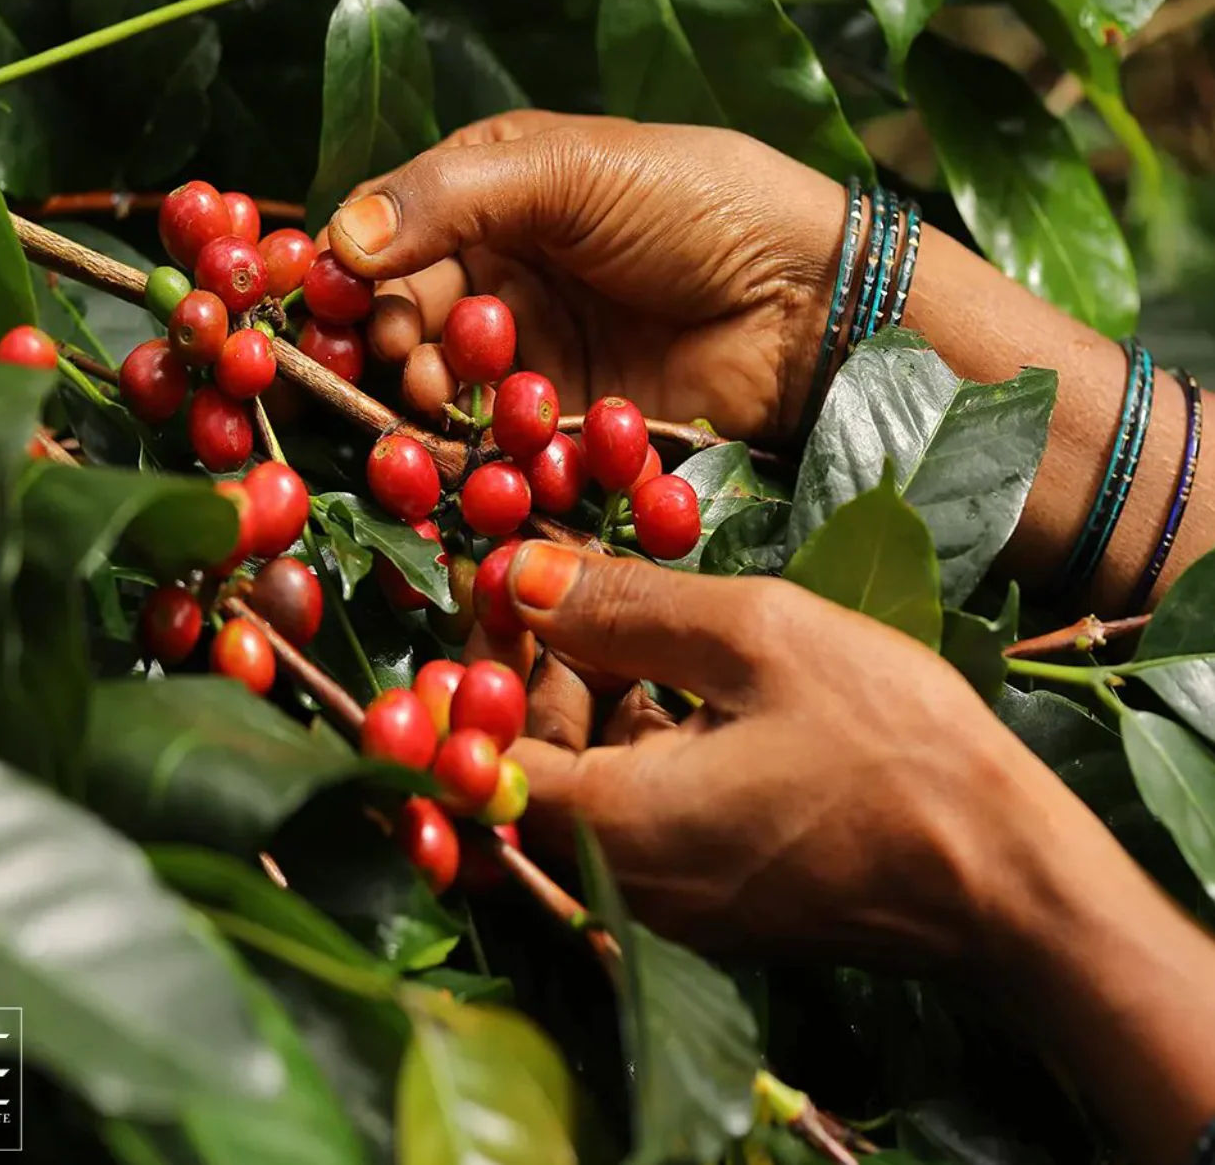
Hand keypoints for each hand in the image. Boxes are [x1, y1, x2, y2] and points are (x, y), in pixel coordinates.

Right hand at [325, 111, 844, 438]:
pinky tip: (474, 446)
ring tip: (434, 401)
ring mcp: (533, 349)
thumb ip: (452, 196)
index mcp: (497, 189)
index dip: (356, 266)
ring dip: (427, 396)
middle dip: (392, 339)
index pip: (394, 229)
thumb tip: (340, 236)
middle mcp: (504, 270)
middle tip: (400, 358)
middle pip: (409, 314)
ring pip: (445, 381)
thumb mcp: (573, 171)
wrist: (806, 302)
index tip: (330, 300)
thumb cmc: (697, 206)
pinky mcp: (563, 418)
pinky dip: (479, 444)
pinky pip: (498, 436)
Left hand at [500, 540, 1077, 966]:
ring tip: (632, 615)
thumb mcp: (754, 639)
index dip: (473, 665)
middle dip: (533, 671)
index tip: (499, 589)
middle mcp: (613, 887)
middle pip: (521, 770)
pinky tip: (682, 683)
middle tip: (568, 583)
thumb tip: (519, 573)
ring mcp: (659, 904)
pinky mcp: (703, 899)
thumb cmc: (891, 748)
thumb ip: (621, 607)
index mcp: (610, 828)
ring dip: (589, 699)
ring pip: (579, 787)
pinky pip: (631, 814)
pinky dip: (637, 743)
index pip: (473, 755)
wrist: (1005, 879)